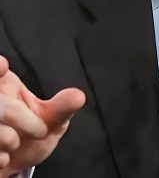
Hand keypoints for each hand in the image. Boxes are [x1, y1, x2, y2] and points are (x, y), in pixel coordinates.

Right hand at [0, 55, 84, 176]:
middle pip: (3, 108)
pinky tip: (4, 156)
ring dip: (12, 142)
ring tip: (17, 143)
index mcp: (4, 84)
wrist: (15, 165)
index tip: (3, 65)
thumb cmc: (31, 136)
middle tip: (40, 131)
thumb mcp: (51, 120)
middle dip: (25, 120)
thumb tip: (79, 97)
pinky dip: (1, 159)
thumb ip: (62, 108)